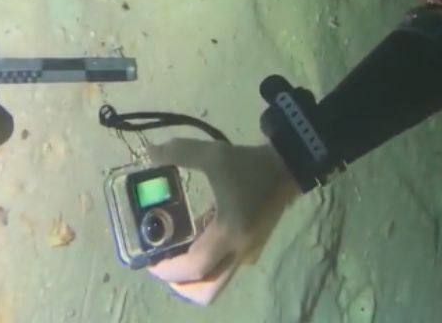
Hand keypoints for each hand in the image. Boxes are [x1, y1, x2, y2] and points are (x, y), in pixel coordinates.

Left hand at [145, 138, 300, 304]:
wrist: (291, 163)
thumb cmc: (252, 165)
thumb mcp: (215, 155)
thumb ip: (180, 152)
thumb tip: (152, 152)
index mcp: (229, 233)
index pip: (193, 269)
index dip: (167, 270)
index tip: (149, 259)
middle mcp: (239, 249)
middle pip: (207, 289)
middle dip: (182, 284)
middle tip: (165, 262)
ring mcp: (249, 248)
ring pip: (218, 279)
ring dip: (196, 274)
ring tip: (178, 249)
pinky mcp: (254, 242)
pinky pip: (228, 263)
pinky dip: (211, 258)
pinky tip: (201, 232)